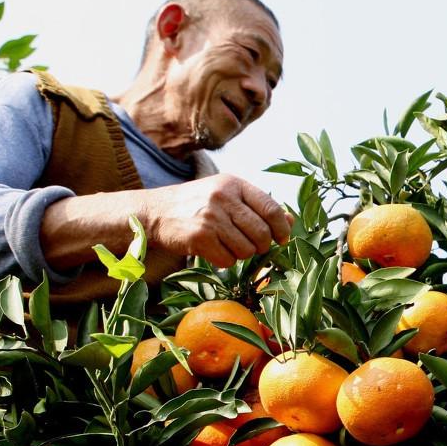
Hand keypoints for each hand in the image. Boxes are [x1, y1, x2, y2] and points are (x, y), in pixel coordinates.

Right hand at [144, 174, 292, 267]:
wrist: (156, 212)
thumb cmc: (199, 205)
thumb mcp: (228, 196)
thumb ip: (258, 206)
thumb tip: (291, 221)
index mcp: (234, 184)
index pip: (271, 209)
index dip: (282, 228)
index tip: (282, 238)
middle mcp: (223, 198)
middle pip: (262, 233)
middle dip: (262, 245)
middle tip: (252, 246)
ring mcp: (210, 217)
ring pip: (246, 250)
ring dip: (241, 254)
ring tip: (228, 245)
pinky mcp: (199, 237)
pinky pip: (227, 260)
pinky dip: (225, 261)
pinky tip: (214, 250)